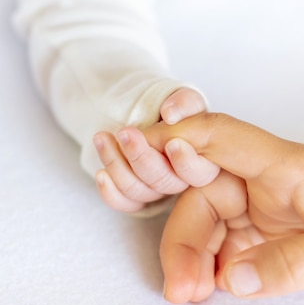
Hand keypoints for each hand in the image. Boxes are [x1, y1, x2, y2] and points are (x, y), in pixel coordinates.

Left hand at [94, 88, 218, 213]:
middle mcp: (182, 180)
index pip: (200, 173)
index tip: (172, 143)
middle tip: (126, 133)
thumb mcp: (182, 100)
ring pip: (140, 191)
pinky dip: (110, 193)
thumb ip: (184, 102)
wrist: (147, 117)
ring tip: (102, 138)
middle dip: (142, 157)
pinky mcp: (138, 197)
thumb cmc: (171, 111)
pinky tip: (101, 174)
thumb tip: (171, 113)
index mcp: (202, 161)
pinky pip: (124, 204)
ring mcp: (158, 191)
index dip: (186, 162)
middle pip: (166, 182)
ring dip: (117, 165)